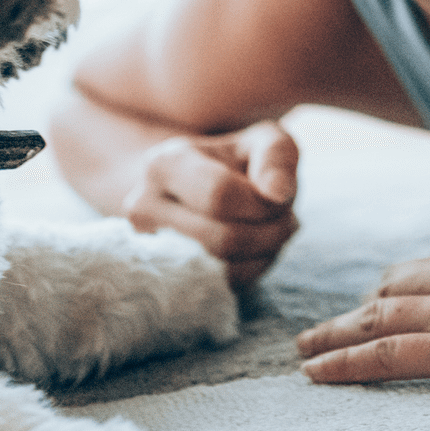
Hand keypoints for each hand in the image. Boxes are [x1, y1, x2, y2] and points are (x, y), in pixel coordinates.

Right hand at [123, 120, 298, 288]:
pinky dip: (252, 271)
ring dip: (265, 254)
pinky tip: (257, 248)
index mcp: (164, 164)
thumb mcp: (265, 142)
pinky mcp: (166, 277)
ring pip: (222, 270)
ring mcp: (150, 248)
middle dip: (270, 233)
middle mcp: (143, 207)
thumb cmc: (239, 163)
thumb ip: (277, 156)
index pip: (219, 195)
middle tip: (286, 219)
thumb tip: (277, 194)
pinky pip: (219, 288)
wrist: (200, 188)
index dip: (262, 203)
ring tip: (273, 231)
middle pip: (222, 239)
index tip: (280, 197)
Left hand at [295, 214, 429, 394]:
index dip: (404, 286)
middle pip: (392, 286)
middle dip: (362, 306)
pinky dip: (343, 364)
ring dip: (332, 335)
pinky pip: (383, 355)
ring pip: (373, 318)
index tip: (386, 300)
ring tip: (304, 351)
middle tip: (331, 326)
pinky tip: (316, 373)